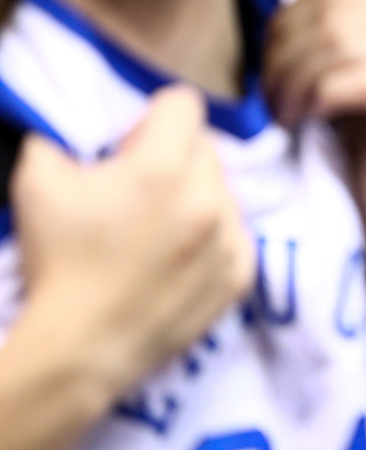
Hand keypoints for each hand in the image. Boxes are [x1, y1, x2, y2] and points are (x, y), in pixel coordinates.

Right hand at [14, 87, 253, 390]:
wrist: (83, 345)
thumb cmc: (58, 260)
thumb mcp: (39, 180)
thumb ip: (66, 138)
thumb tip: (93, 134)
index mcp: (163, 167)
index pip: (184, 104)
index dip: (152, 118)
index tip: (131, 145)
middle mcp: (209, 198)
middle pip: (204, 148)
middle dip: (173, 157)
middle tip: (138, 191)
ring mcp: (231, 239)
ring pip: (224, 190)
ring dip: (196, 197)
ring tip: (159, 230)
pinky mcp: (242, 274)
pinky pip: (236, 233)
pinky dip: (213, 237)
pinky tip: (178, 258)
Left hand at [263, 0, 365, 229]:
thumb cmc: (339, 141)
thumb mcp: (319, 75)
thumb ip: (308, 36)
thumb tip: (261, 2)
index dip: (282, 24)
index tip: (263, 69)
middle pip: (332, 15)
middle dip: (285, 55)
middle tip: (268, 97)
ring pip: (344, 44)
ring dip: (296, 79)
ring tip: (281, 112)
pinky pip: (364, 81)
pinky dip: (320, 97)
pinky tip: (302, 121)